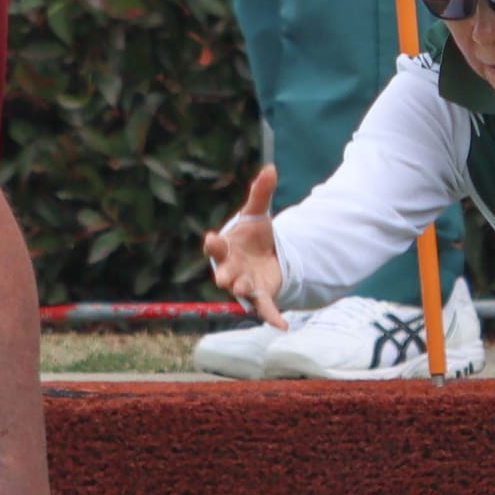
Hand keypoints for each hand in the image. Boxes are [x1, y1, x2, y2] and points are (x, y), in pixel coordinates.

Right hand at [203, 165, 286, 327]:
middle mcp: (231, 268)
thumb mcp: (259, 214)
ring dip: (243, 290)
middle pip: (224, 273)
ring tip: (246, 288)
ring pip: (241, 290)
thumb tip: (271, 168)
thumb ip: (261, 194)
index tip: (211, 238)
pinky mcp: (260, 296)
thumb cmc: (252, 236)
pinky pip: (265, 309)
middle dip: (224, 274)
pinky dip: (272, 318)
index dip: (213, 244)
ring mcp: (244, 284)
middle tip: (225, 277)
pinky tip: (283, 326)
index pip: (216, 246)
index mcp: (226, 248)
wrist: (263, 256)